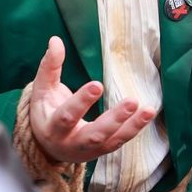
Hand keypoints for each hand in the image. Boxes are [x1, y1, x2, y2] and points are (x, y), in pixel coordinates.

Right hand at [28, 36, 155, 163]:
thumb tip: (55, 40)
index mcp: (52, 128)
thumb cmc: (45, 112)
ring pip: (111, 141)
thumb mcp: (43, 90)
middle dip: (113, 120)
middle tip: (132, 102)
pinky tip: (148, 113)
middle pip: (93, 135)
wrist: (47, 146)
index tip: (97, 85)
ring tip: (148, 109)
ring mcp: (88, 150)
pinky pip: (120, 141)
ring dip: (131, 126)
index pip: (66, 117)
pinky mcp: (102, 151)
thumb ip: (49, 67)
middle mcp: (70, 143)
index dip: (81, 102)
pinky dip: (135, 128)